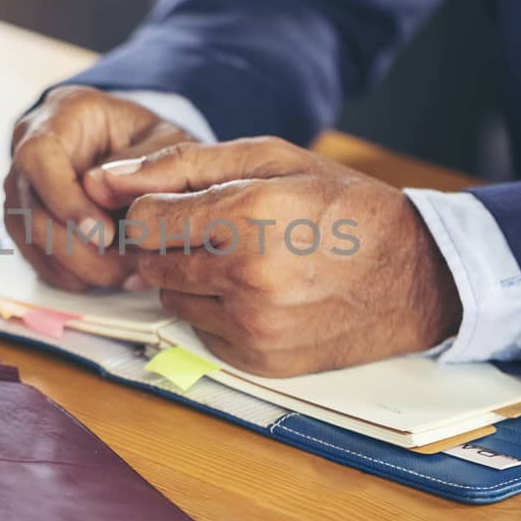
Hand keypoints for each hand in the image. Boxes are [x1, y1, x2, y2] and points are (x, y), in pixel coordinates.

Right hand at [4, 85, 194, 290]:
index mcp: (61, 113)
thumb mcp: (168, 140)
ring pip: (31, 238)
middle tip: (127, 269)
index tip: (104, 235)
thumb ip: (144, 161)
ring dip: (79, 266)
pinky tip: (112, 277)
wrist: (140, 152)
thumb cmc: (155, 143)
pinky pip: (38, 257)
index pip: (40, 157)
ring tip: (129, 276)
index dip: (66, 200)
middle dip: (78, 247)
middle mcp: (28, 146)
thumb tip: (101, 191)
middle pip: (30, 207)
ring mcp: (22, 186)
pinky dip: (74, 274)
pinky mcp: (25, 220)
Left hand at [90, 136, 460, 376]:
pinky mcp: (260, 361)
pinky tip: (259, 293)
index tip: (179, 205)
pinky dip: (217, 312)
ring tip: (243, 260)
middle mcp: (248, 277)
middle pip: (151, 263)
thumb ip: (182, 165)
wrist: (416, 276)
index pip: (144, 221)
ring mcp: (254, 326)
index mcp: (249, 216)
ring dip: (191, 280)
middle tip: (214, 230)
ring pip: (171, 300)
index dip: (153, 209)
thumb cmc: (341, 205)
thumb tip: (105, 179)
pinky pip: (202, 332)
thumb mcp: (270, 159)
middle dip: (170, 244)